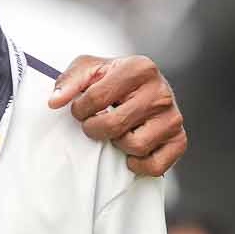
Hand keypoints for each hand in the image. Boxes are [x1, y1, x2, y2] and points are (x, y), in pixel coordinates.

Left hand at [49, 55, 186, 176]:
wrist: (144, 87)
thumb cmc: (114, 79)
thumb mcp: (90, 68)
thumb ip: (69, 81)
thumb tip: (56, 101)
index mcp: (140, 68)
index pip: (96, 99)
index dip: (80, 109)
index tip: (81, 109)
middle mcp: (161, 92)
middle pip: (115, 126)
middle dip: (95, 129)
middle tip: (95, 123)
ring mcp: (173, 117)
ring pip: (135, 146)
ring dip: (118, 144)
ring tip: (116, 132)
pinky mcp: (179, 140)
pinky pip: (155, 165)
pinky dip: (138, 164)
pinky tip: (131, 151)